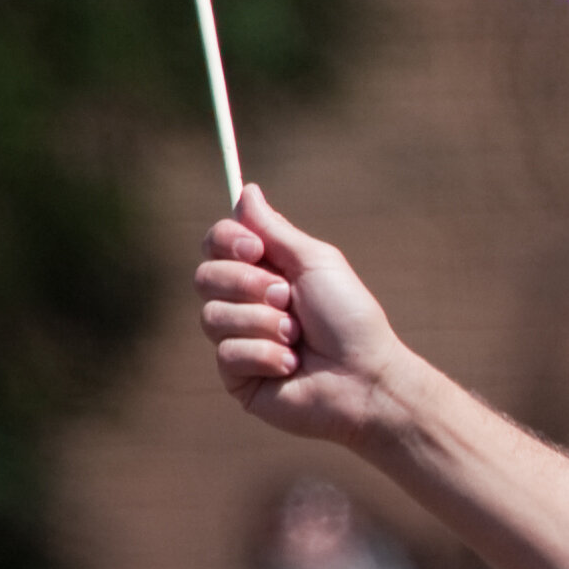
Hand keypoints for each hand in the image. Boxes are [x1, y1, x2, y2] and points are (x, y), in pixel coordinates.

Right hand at [198, 187, 415, 445]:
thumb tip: (247, 190)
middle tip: (287, 298)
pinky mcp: (237, 376)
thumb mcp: (315, 263)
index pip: (217, 243)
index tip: (256, 249)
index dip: (226, 241)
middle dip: (249, 286)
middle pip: (205, 276)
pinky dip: (265, 356)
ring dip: (264, 323)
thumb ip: (274, 230)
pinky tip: (291, 366)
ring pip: (213, 317)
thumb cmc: (349, 319)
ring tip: (297, 337)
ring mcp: (238, 339)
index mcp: (264, 271)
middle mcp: (246, 302)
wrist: (364, 378)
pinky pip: (226, 354)